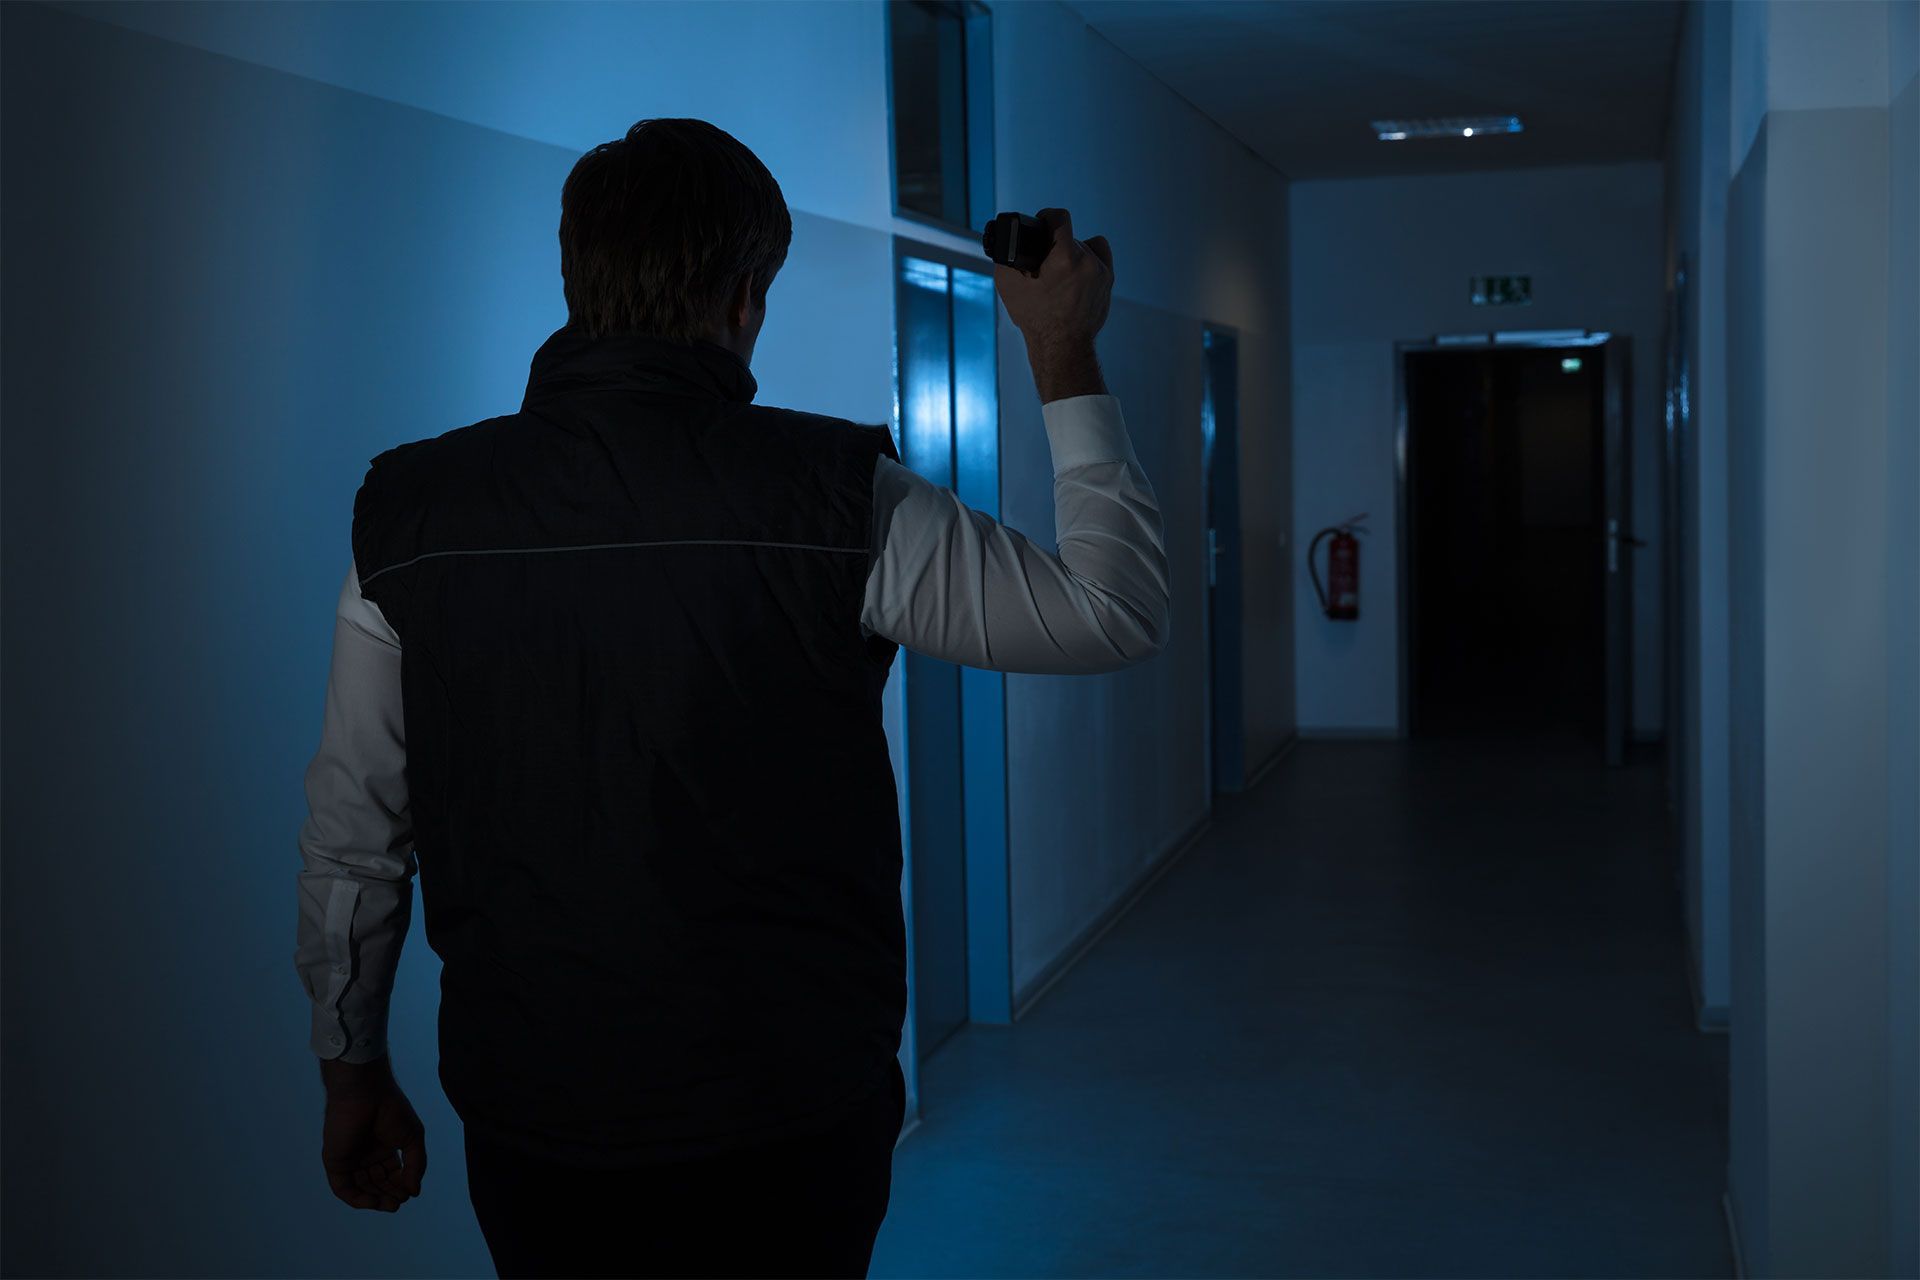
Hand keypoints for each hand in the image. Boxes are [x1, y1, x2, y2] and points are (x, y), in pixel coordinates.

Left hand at [320, 1065, 426, 1211]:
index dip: (401, 1186)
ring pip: (361, 1189)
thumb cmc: (391, 1109)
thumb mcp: (413, 1138)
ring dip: (375, 1200)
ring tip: (390, 1205)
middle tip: (399, 1203)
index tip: (410, 1193)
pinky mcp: (335, 1162)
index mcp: (383, 1148)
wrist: (366, 1093)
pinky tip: (373, 1202)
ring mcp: (350, 1159)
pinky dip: (357, 1198)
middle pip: (377, 1184)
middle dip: (389, 1195)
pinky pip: (343, 1187)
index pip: (391, 1175)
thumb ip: (416, 1165)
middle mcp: (365, 1156)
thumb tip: (415, 1192)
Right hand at [991, 207, 1113, 348]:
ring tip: (1059, 270)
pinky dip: (1088, 257)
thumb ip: (1007, 258)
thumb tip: (1007, 244)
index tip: (1040, 222)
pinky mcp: (1108, 280)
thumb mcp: (1009, 285)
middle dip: (1054, 245)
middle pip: (1069, 236)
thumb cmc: (1036, 319)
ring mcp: (1101, 271)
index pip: (1059, 217)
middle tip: (1043, 263)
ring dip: (1070, 252)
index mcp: (1065, 258)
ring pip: (1084, 245)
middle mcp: (1087, 261)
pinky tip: (1077, 267)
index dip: (1046, 216)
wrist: (1062, 346)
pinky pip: (1100, 253)